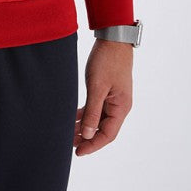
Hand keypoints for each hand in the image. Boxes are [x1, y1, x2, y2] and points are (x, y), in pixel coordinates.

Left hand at [73, 38, 132, 155]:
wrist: (113, 38)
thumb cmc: (107, 60)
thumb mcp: (97, 87)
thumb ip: (93, 112)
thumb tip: (88, 135)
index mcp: (121, 107)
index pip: (108, 135)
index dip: (93, 145)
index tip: (78, 152)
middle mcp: (119, 106)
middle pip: (103, 129)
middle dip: (87, 138)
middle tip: (69, 144)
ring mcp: (114, 98)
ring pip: (98, 119)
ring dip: (85, 126)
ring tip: (69, 133)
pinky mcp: (108, 90)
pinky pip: (97, 107)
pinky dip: (86, 114)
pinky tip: (74, 117)